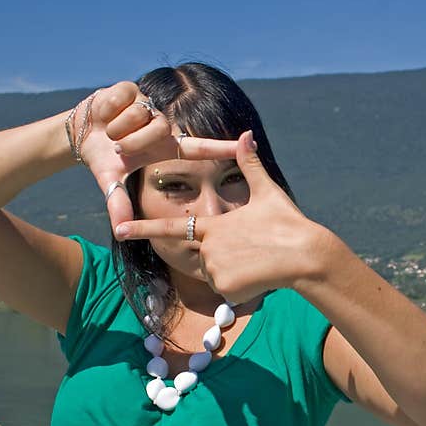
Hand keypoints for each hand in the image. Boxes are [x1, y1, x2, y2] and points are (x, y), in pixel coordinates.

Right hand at [72, 81, 238, 233]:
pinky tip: (106, 114)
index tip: (247, 143)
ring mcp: (149, 105)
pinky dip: (110, 110)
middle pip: (160, 127)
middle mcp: (163, 124)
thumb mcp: (111, 182)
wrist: (81, 134)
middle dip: (135, 140)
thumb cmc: (106, 159)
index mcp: (166, 147)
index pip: (200, 147)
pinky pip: (124, 98)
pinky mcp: (132, 88)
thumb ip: (118, 204)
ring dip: (120, 127)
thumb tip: (119, 228)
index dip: (222, 146)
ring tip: (112, 133)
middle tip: (119, 148)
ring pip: (141, 113)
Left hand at [114, 130, 328, 304]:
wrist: (306, 256)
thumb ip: (250, 166)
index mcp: (214, 224)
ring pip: (216, 276)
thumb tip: (247, 134)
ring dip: (234, 273)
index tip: (119, 228)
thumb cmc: (288, 223)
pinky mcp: (226, 288)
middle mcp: (209, 247)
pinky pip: (227, 292)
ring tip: (258, 263)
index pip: (174, 227)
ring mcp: (216, 268)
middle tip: (253, 252)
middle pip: (205, 258)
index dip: (145, 228)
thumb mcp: (268, 192)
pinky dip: (242, 288)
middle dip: (224, 257)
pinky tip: (259, 277)